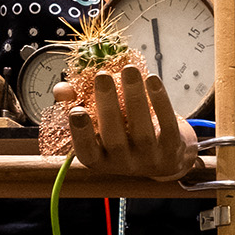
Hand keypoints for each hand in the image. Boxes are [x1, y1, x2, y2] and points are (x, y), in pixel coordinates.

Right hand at [53, 66, 198, 180]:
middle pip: (115, 140)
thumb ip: (78, 103)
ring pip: (142, 132)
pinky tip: (152, 79)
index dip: (81, 134)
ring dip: (135, 98)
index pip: (87, 153)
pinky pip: (168, 127)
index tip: (76, 110)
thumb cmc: (125, 132)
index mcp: (101, 159)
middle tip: (102, 76)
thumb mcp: (100, 121)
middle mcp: (123, 164)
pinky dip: (161, 102)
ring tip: (129, 70)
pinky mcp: (172, 150)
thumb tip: (61, 90)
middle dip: (108, 107)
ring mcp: (149, 160)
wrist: (167, 155)